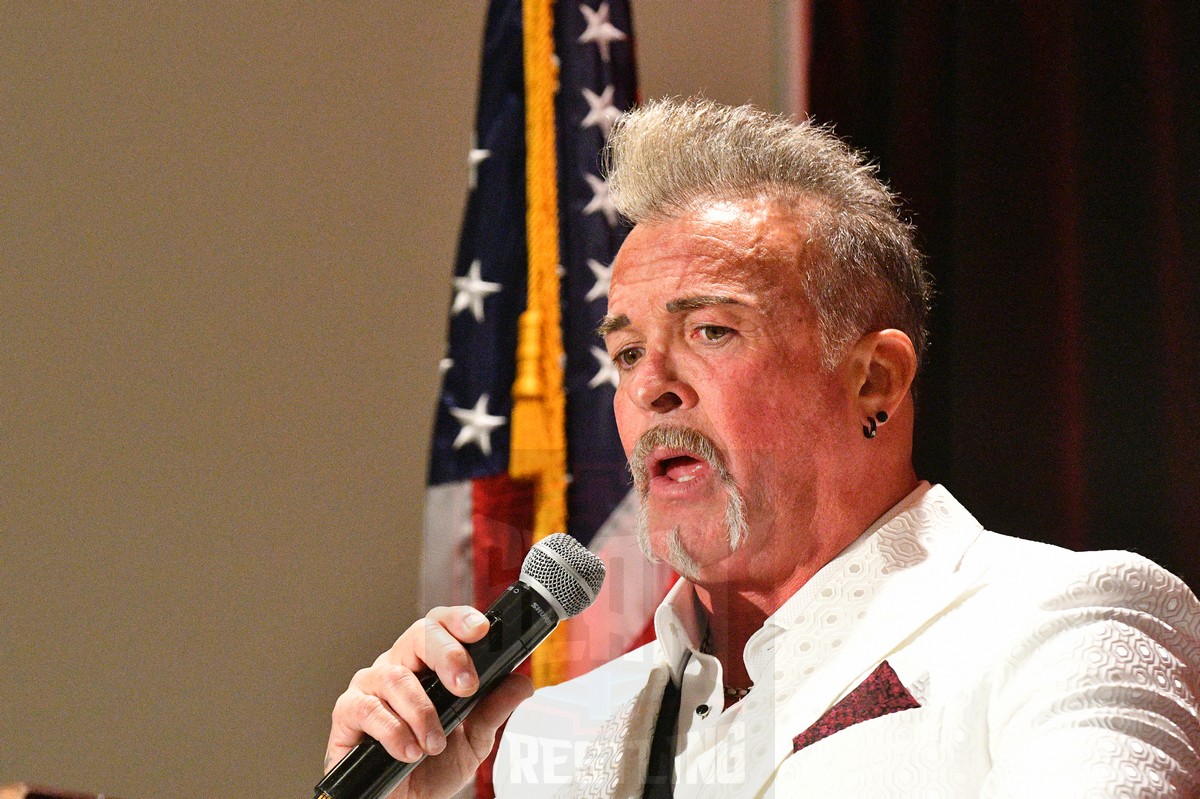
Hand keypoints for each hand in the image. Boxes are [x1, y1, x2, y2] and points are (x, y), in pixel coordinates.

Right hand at [325, 605, 534, 798]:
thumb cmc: (433, 767)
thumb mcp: (474, 740)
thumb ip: (494, 709)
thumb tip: (522, 682)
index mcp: (428, 665)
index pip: (441, 625)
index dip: (459, 620)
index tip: (481, 630)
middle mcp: (398, 666)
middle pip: (418, 635)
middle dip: (447, 656)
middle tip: (467, 687)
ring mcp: (370, 686)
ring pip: (395, 676)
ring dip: (422, 712)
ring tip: (435, 744)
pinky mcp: (347, 712)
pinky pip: (367, 708)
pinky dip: (393, 732)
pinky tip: (409, 752)